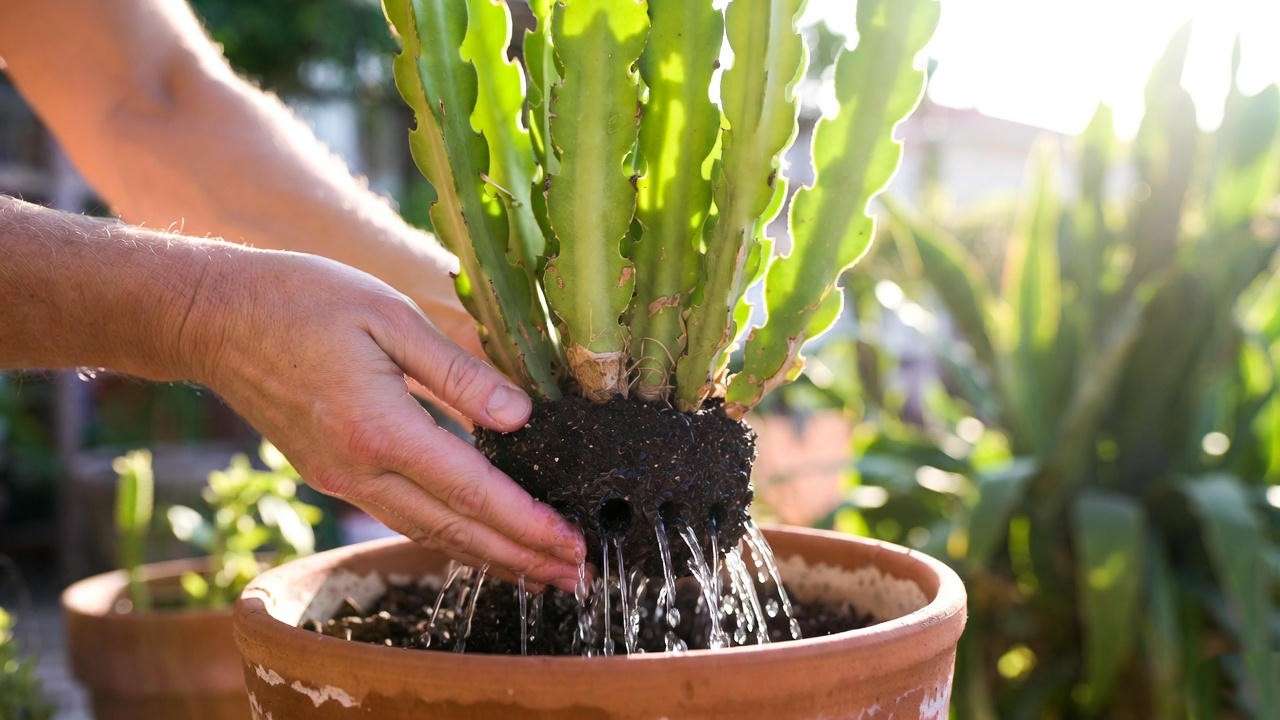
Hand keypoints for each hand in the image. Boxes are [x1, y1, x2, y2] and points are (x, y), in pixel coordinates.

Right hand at [184, 248, 583, 591]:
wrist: (214, 318)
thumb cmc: (302, 301)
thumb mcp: (389, 316)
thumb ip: (456, 372)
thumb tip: (519, 416)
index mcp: (379, 428)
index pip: (471, 490)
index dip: (526, 522)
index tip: (570, 544)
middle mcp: (358, 469)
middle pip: (454, 529)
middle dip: (519, 557)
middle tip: (574, 579)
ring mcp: (340, 478)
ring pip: (426, 533)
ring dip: (487, 557)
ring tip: (538, 573)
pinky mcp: (330, 474)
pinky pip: (400, 517)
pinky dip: (446, 537)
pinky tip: (475, 541)